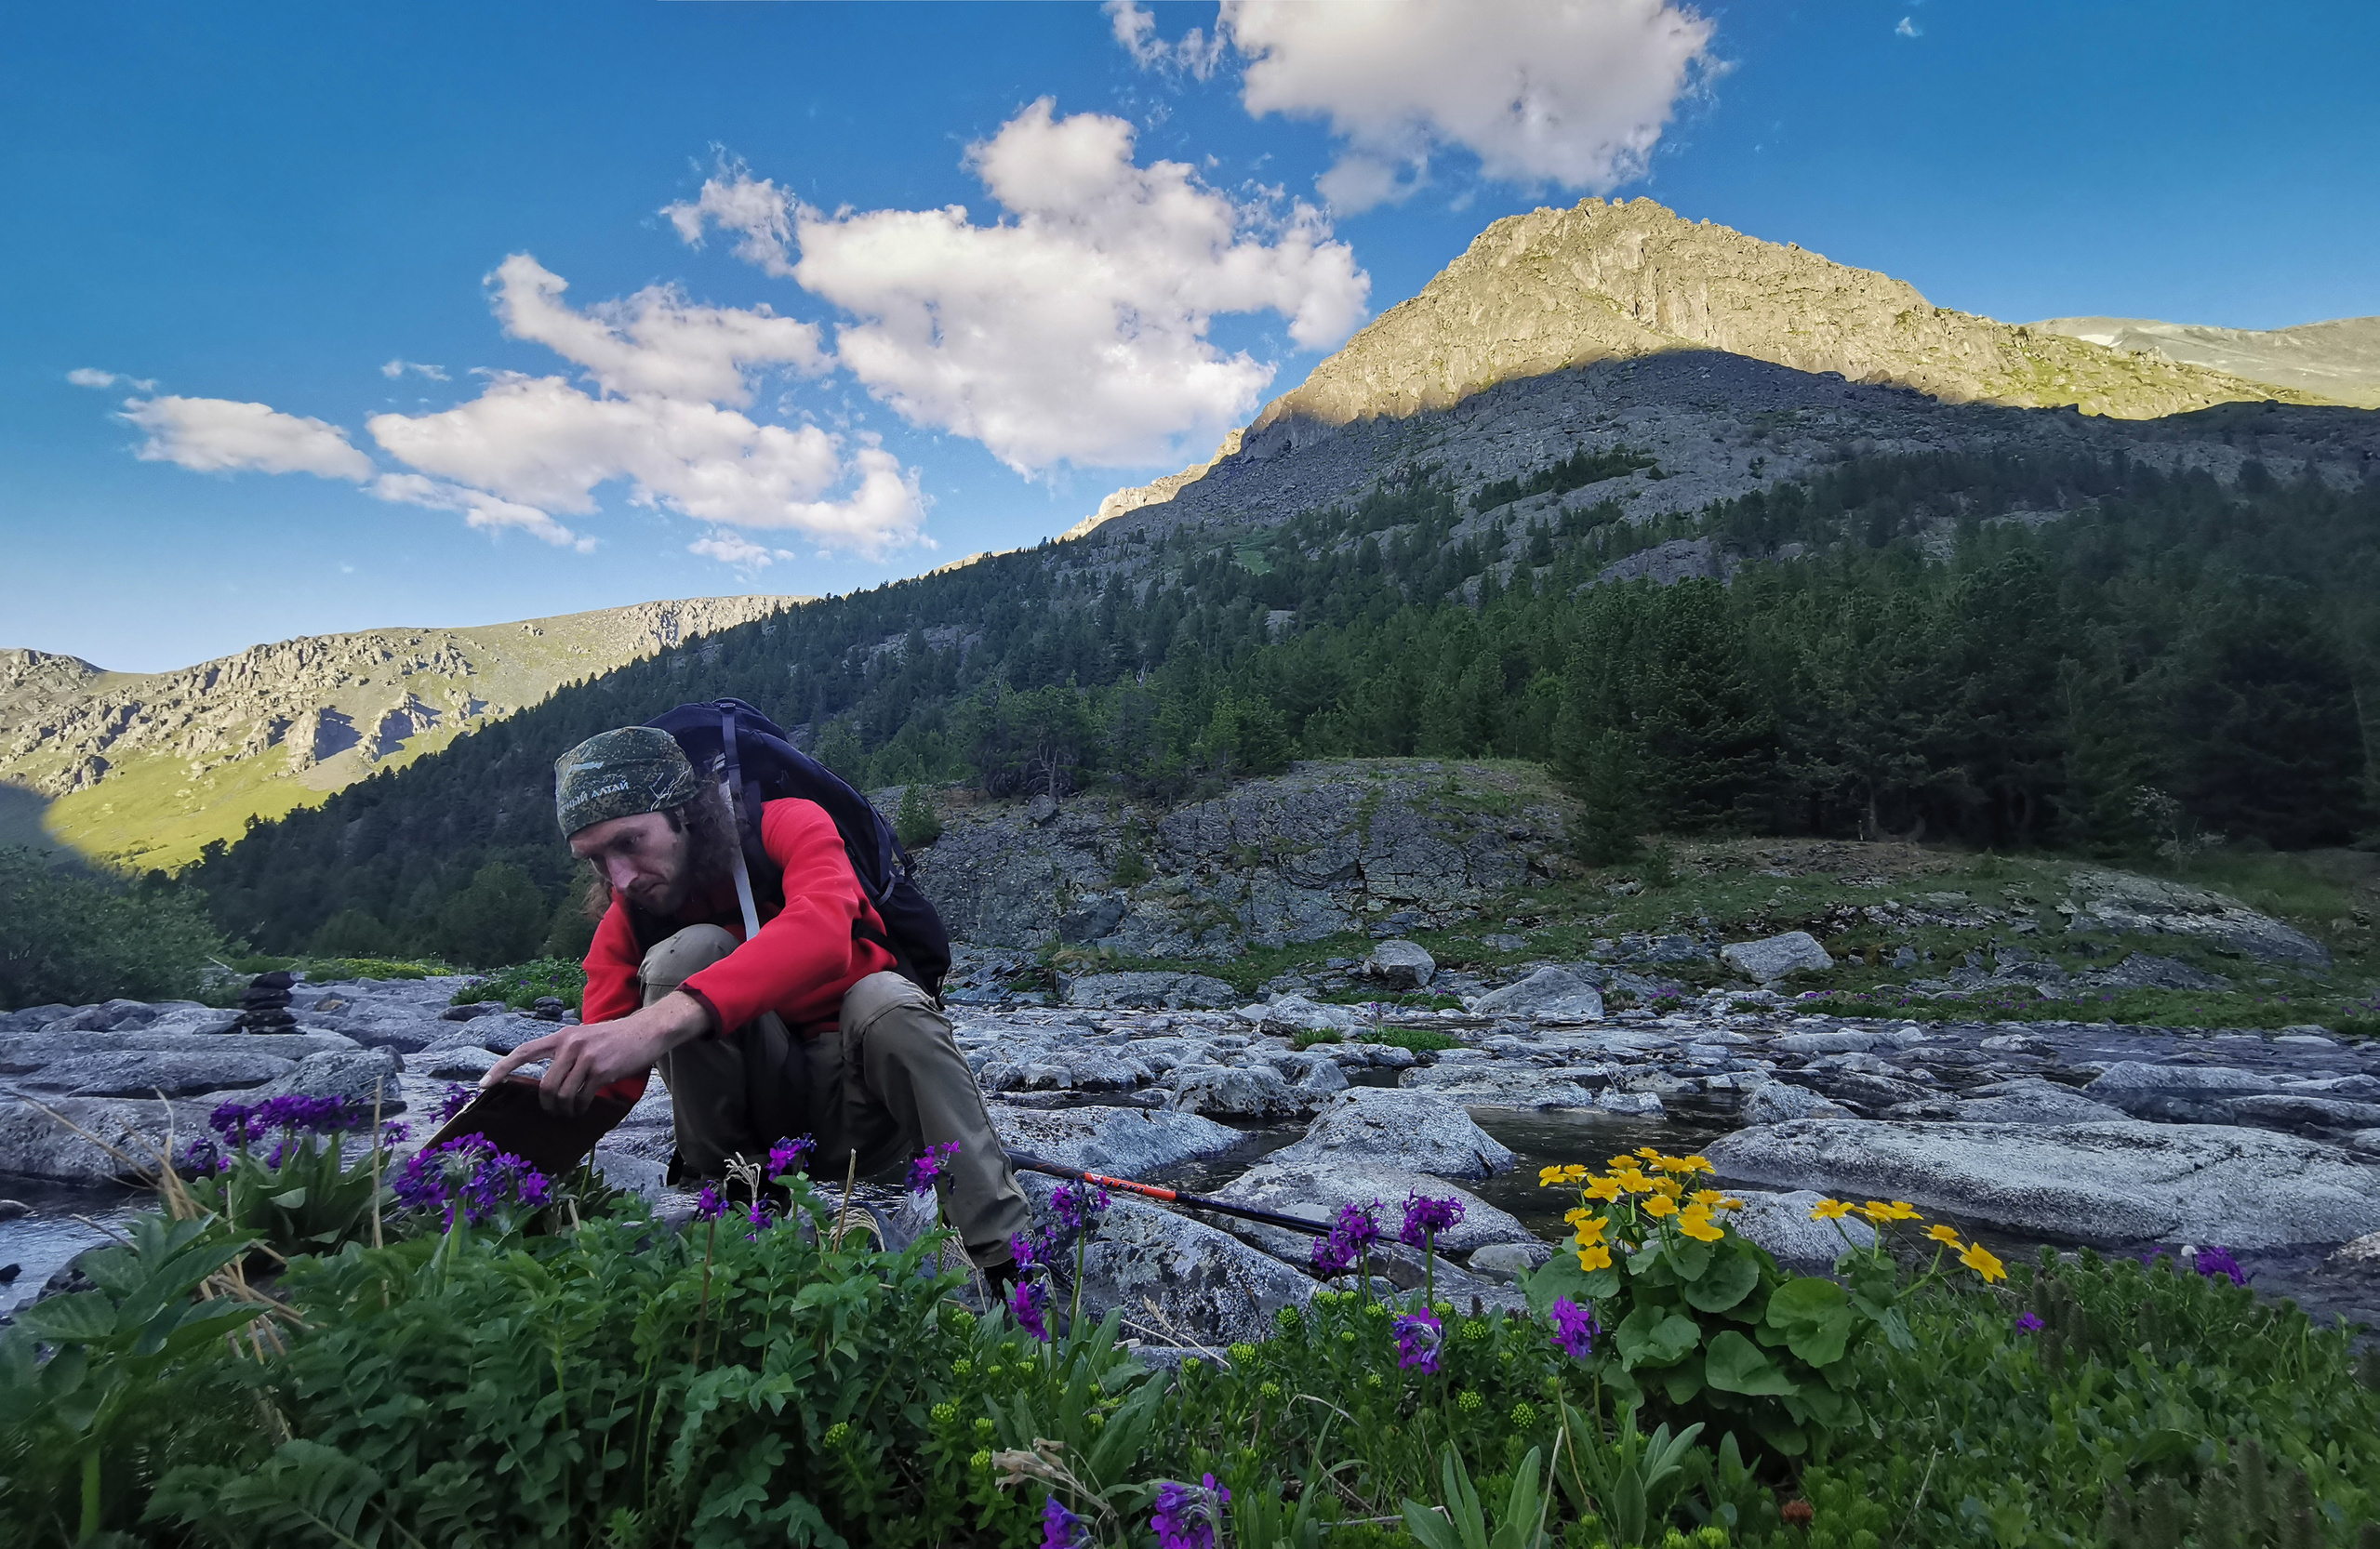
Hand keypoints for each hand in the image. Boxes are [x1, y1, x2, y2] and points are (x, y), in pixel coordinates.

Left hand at [481, 992, 712, 1114]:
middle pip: (545, 1086)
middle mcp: (570, 1044)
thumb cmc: (616, 1039)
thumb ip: (565, 1053)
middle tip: (554, 1111)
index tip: (483, 1085)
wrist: (647, 1031)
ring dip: (564, 1110)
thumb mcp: (585, 1037)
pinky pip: (581, 1098)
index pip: (523, 1052)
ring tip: (571, 1111)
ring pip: (561, 1095)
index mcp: (562, 1036)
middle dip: (547, 1105)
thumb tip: (548, 1082)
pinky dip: (579, 1109)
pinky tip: (583, 1109)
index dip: (501, 1069)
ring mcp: (586, 1057)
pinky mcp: (601, 1070)